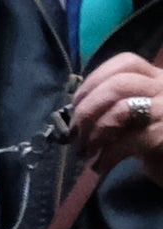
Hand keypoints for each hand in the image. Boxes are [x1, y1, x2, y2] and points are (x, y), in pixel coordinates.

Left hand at [74, 52, 162, 172]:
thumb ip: (115, 106)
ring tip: (85, 151)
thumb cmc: (158, 144)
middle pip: (118, 84)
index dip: (95, 80)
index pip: (125, 62)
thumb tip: (76, 112)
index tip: (76, 104)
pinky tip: (100, 166)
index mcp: (159, 79)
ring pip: (122, 109)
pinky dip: (107, 155)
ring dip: (94, 132)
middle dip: (87, 109)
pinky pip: (129, 141)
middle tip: (75, 133)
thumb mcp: (137, 118)